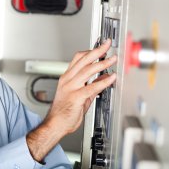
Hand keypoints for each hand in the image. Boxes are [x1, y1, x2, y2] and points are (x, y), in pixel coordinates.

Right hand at [26, 39, 116, 161]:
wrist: (55, 124)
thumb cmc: (64, 112)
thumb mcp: (79, 96)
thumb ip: (90, 86)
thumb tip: (102, 79)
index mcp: (67, 78)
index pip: (78, 58)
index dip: (90, 50)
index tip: (100, 46)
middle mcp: (68, 80)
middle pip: (83, 60)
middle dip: (97, 50)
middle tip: (107, 44)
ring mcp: (71, 88)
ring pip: (88, 70)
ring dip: (102, 63)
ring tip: (113, 59)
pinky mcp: (76, 97)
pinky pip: (92, 87)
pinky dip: (103, 81)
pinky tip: (111, 78)